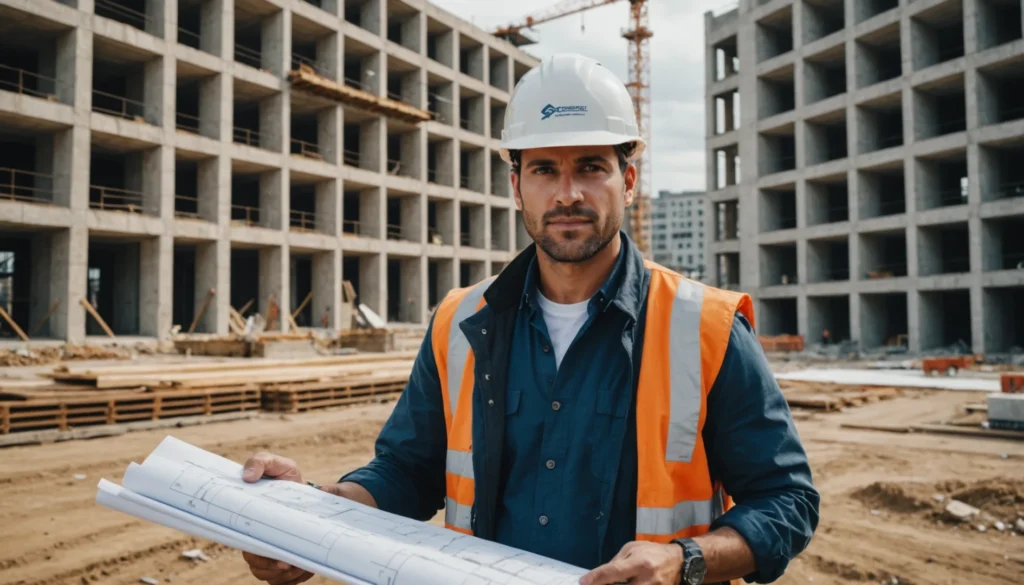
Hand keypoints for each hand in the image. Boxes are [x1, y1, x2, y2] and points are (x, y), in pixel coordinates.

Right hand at [240, 452, 311, 583]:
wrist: (308, 492)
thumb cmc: (286, 477)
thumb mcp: (277, 464)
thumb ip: (260, 462)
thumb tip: (248, 476)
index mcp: (250, 522)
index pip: (243, 543)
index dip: (256, 554)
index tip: (273, 554)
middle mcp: (256, 540)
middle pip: (255, 564)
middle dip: (271, 568)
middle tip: (288, 564)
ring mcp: (269, 551)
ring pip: (268, 575)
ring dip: (284, 575)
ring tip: (300, 566)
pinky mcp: (284, 561)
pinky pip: (283, 580)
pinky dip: (295, 578)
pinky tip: (305, 568)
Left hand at [579, 541, 683, 584]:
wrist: (678, 561)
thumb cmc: (652, 552)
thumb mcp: (633, 548)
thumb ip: (617, 562)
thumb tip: (599, 576)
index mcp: (640, 562)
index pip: (614, 572)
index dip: (596, 578)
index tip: (583, 582)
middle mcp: (648, 579)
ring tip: (606, 584)